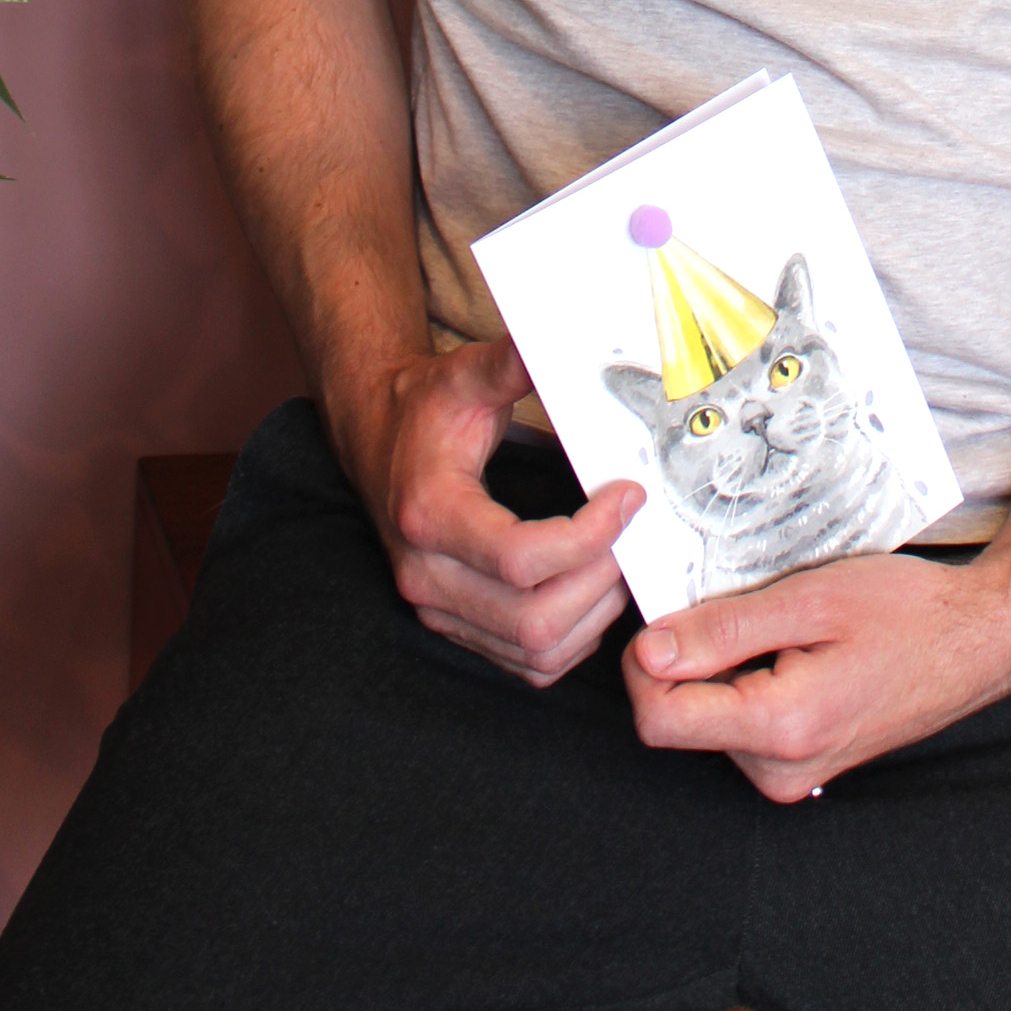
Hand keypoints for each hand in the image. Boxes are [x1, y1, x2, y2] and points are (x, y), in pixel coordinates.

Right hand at [330, 338, 642, 684]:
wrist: (377, 438)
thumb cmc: (423, 409)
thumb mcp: (464, 375)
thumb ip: (511, 363)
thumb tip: (556, 347)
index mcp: (429, 514)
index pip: (518, 557)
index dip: (587, 536)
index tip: (626, 497)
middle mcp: (427, 574)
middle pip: (533, 618)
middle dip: (600, 580)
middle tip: (633, 534)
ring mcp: (438, 608)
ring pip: (535, 650)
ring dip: (594, 613)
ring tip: (620, 558)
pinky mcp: (455, 625)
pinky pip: (527, 662)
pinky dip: (573, 637)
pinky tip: (592, 590)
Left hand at [623, 549, 1010, 801]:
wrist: (979, 641)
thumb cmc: (909, 612)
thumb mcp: (810, 599)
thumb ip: (723, 631)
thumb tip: (648, 651)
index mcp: (781, 728)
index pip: (660, 719)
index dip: (645, 663)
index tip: (669, 614)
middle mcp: (782, 769)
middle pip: (682, 719)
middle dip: (689, 659)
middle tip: (737, 605)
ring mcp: (795, 775)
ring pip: (711, 720)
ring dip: (722, 669)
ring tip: (781, 626)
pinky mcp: (803, 767)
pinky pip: (744, 726)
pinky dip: (748, 682)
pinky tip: (793, 648)